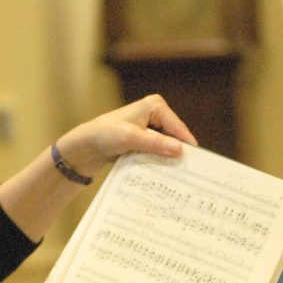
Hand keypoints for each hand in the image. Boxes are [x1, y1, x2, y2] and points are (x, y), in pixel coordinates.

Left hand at [54, 94, 197, 180]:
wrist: (84, 147)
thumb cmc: (104, 135)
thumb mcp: (131, 139)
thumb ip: (154, 144)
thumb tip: (179, 150)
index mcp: (155, 106)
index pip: (177, 127)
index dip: (187, 144)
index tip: (198, 162)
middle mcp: (154, 114)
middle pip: (172, 136)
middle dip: (178, 152)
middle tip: (191, 172)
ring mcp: (148, 127)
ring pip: (164, 145)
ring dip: (167, 158)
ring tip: (179, 176)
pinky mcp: (142, 140)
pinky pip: (154, 151)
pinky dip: (157, 161)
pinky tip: (162, 174)